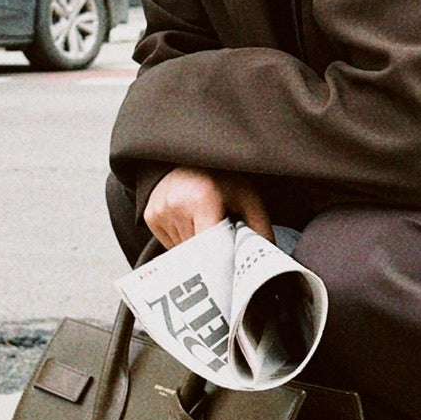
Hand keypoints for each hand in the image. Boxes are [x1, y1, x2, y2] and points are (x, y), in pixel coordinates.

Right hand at [144, 168, 273, 248]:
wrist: (191, 156)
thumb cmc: (221, 175)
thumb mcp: (247, 196)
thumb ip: (260, 226)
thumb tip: (269, 254)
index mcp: (202, 201)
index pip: (211, 249)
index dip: (223, 259)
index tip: (231, 263)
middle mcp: (177, 207)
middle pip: (198, 253)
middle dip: (213, 251)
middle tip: (223, 237)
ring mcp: (161, 212)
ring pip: (184, 252)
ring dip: (198, 248)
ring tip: (206, 224)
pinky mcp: (151, 217)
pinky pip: (170, 244)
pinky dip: (184, 240)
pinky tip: (192, 222)